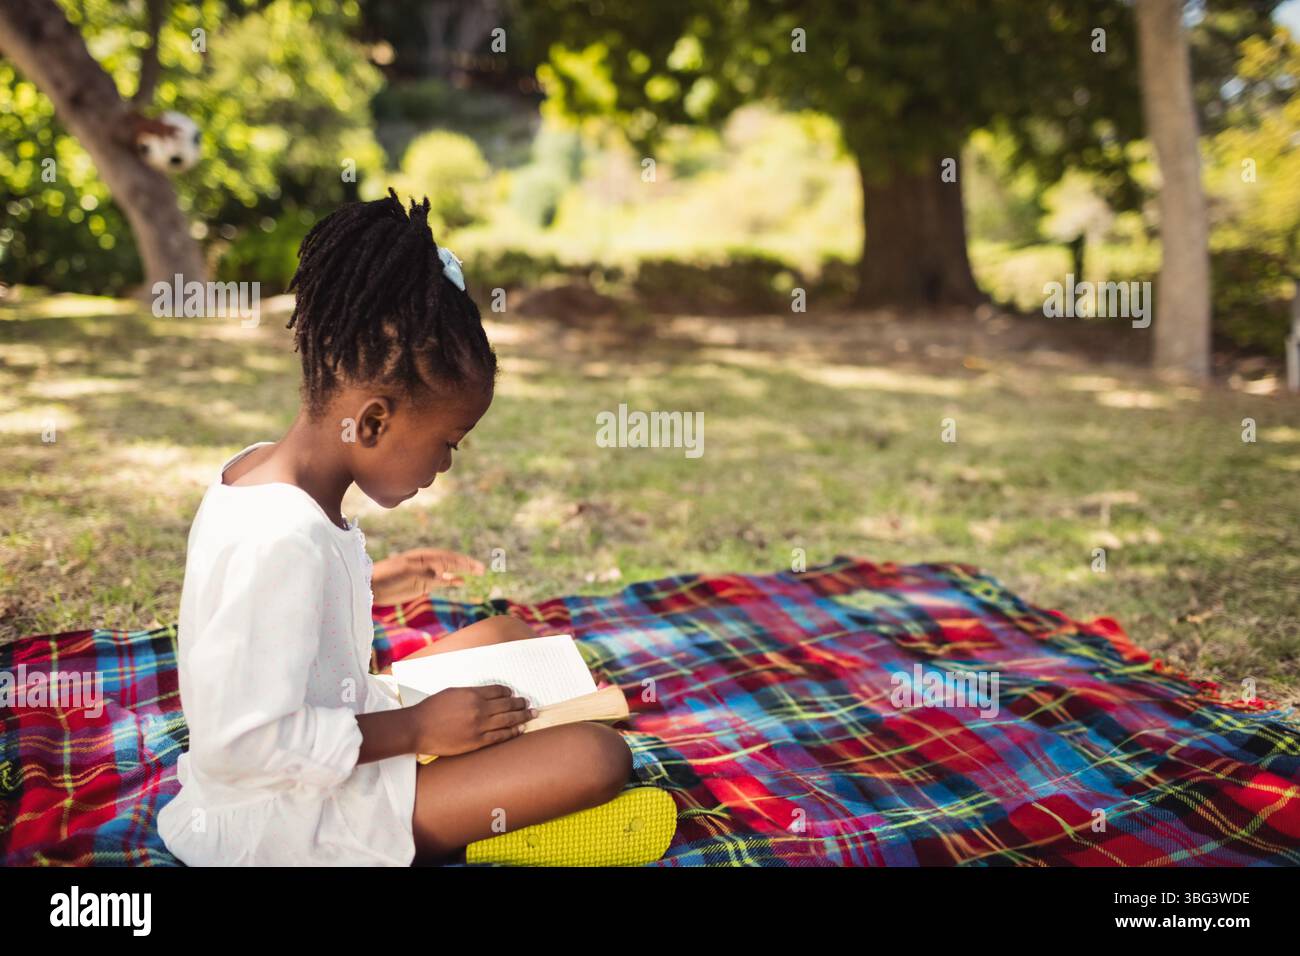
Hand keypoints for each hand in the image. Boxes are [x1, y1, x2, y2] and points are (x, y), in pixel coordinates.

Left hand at [370, 548, 485, 604]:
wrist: (372, 586)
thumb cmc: (386, 575)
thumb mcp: (405, 572)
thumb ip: (425, 572)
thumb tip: (444, 575)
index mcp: (423, 556)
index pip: (446, 557)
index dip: (461, 561)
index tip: (474, 566)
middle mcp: (427, 563)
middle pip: (451, 562)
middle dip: (467, 564)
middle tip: (482, 568)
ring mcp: (426, 574)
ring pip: (449, 571)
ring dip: (463, 571)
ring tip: (478, 571)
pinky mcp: (423, 584)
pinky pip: (441, 582)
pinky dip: (452, 581)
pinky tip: (462, 582)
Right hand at [410, 684, 535, 756]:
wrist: (418, 728)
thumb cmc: (432, 708)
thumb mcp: (453, 692)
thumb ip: (471, 693)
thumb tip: (487, 695)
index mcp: (472, 694)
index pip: (498, 691)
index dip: (508, 692)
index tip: (512, 693)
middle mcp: (479, 709)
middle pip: (507, 704)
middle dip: (520, 703)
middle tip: (529, 703)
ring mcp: (479, 726)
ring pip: (508, 720)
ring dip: (522, 716)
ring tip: (531, 714)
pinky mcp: (476, 741)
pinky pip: (500, 736)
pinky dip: (512, 732)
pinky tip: (520, 730)